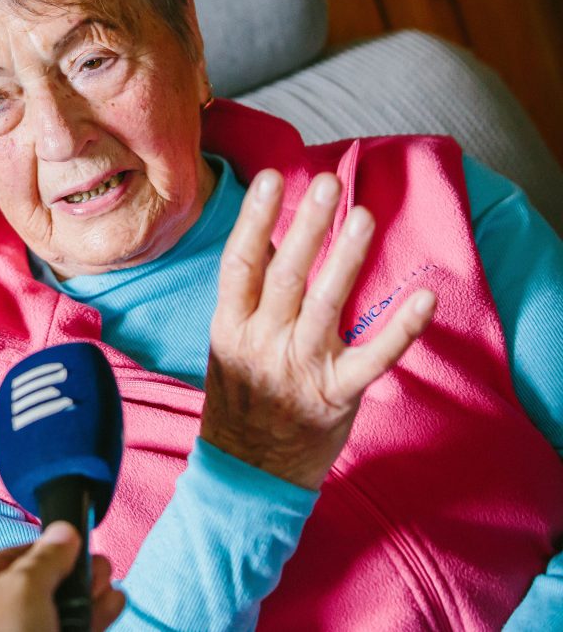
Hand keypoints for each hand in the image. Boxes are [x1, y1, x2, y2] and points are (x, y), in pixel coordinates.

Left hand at [0, 522, 125, 631]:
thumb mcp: (23, 587)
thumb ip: (47, 557)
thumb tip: (64, 531)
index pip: (6, 560)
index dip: (42, 548)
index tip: (73, 542)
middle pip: (35, 589)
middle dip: (72, 576)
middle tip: (100, 565)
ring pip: (54, 617)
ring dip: (86, 601)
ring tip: (112, 587)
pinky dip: (90, 623)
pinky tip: (111, 608)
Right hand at [202, 170, 436, 489]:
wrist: (248, 472)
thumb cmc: (242, 400)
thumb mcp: (229, 345)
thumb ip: (249, 298)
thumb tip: (274, 239)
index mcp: (231, 327)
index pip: (240, 263)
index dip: (255, 220)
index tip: (271, 179)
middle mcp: (263, 343)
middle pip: (285, 276)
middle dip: (306, 227)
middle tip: (325, 185)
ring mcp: (300, 369)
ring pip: (325, 306)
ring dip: (345, 259)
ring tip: (362, 216)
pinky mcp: (337, 395)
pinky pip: (373, 358)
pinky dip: (400, 330)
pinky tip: (423, 300)